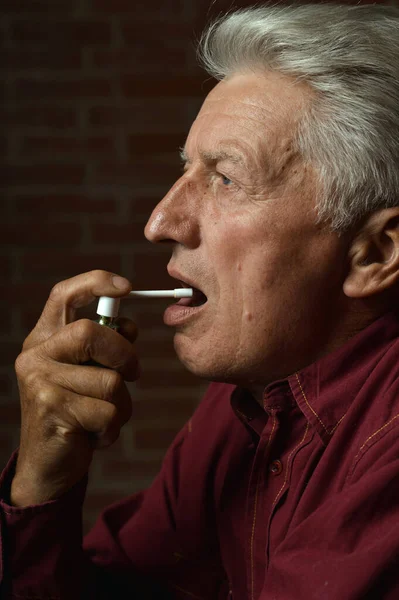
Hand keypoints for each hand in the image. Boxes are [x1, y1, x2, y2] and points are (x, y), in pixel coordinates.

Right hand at [11, 271, 138, 505]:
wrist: (48, 465)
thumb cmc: (76, 412)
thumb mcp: (89, 373)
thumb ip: (106, 346)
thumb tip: (129, 325)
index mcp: (44, 339)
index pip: (64, 294)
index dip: (96, 282)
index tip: (127, 287)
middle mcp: (36, 355)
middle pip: (92, 332)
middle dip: (125, 355)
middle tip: (133, 374)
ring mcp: (40, 382)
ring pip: (109, 380)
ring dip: (121, 404)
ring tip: (102, 416)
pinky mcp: (52, 410)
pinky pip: (108, 411)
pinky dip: (113, 427)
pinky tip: (94, 434)